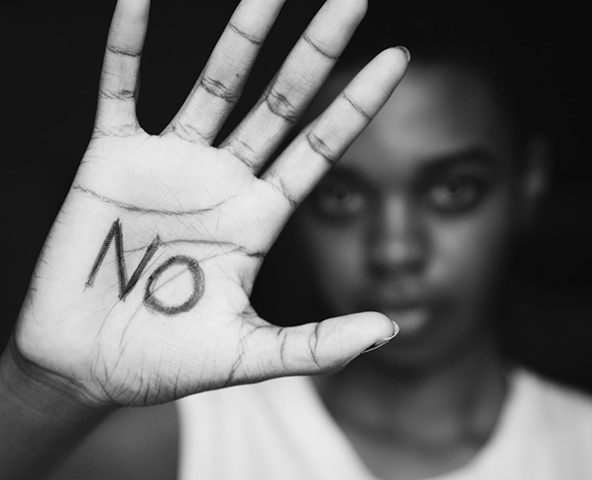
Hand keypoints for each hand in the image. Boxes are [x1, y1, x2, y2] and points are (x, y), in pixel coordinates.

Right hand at [10, 0, 406, 406]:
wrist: (88, 363)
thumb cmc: (166, 361)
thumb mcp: (249, 355)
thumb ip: (319, 345)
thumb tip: (392, 330)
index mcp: (257, 218)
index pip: (320, 148)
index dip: (358, 104)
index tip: (397, 59)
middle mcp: (222, 180)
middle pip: (280, 102)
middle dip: (316, 50)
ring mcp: (169, 163)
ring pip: (214, 84)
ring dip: (242, 33)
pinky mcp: (111, 159)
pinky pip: (119, 88)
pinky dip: (126, 44)